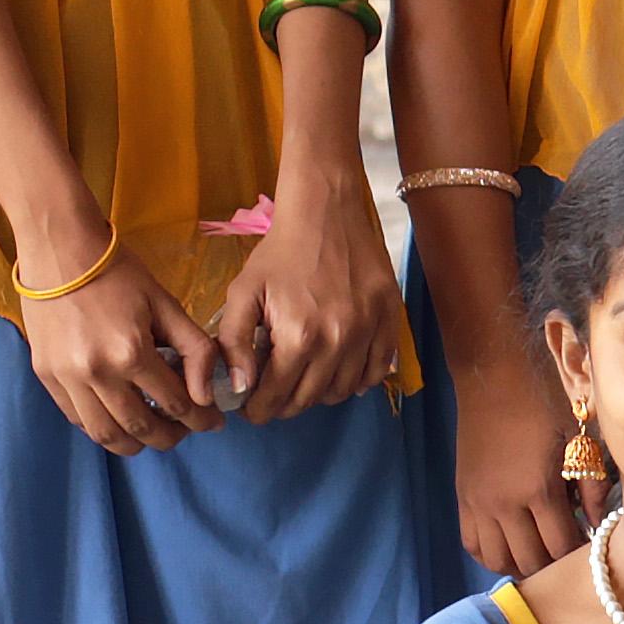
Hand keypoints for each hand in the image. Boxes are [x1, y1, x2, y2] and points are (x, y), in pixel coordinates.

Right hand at [24, 242, 226, 454]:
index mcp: (130, 353)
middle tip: (186, 431)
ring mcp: (65, 379)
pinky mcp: (46, 376)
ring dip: (134, 443)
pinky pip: (77, 418)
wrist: (60, 252)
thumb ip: (194, 349)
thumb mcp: (166, 304)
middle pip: (139, 428)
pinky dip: (102, 428)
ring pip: (104, 433)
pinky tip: (120, 420)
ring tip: (153, 434)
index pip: (174, 403)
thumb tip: (206, 394)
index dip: (200, 419)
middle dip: (170, 437)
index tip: (213, 421)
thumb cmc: (119, 273)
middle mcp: (95, 373)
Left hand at [223, 155, 405, 420]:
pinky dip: (358, 381)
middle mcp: (337, 342)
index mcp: (298, 337)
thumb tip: (240, 388)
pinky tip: (339, 371)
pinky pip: (377, 371)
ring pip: (343, 390)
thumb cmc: (279, 253)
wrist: (327, 213)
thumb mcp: (242, 293)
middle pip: (309, 398)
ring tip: (303, 380)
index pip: (275, 396)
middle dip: (285, 404)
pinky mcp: (389, 320)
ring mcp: (368, 332)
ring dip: (319, 394)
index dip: (258, 409)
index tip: (251, 408)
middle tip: (273, 395)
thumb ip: (234, 343)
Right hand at [450, 358, 587, 575]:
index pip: (561, 546)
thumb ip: (591, 484)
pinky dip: (493, 555)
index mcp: (538, 489)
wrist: (494, 376)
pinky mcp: (462, 498)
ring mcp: (478, 504)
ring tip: (543, 553)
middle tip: (569, 554)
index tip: (592, 547)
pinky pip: (473, 545)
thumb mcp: (578, 437)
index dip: (579, 554)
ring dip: (523, 564)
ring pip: (498, 560)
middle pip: (530, 561)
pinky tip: (513, 545)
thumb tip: (599, 522)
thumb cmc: (544, 399)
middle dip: (553, 564)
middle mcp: (504, 505)